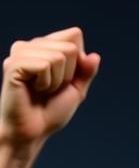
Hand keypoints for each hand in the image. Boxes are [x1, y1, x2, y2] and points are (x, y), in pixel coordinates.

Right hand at [0, 28, 99, 153]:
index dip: (78, 64)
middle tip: (51, 89)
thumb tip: (95, 56)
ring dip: (57, 81)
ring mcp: (19, 52)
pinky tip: (34, 90)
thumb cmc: (51, 111)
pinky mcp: (14, 64)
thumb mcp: (76, 90)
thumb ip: (86, 72)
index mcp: (43, 47)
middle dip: (69, 75)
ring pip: (58, 56)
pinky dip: (46, 83)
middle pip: (70, 47)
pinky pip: (45, 65)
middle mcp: (30, 45)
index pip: (75, 36)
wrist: (33, 131)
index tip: (64, 81)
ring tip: (42, 90)